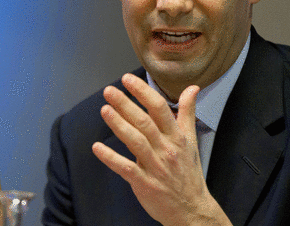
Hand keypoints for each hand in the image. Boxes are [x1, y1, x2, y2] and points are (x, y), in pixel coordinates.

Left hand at [91, 73, 230, 225]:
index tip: (127, 79)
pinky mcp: (144, 183)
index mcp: (176, 136)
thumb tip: (192, 88)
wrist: (192, 209)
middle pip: (144, 122)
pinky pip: (126, 168)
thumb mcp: (191, 139)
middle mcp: (166, 149)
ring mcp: (155, 166)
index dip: (143, 92)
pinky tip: (97, 148)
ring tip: (104, 110)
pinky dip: (111, 158)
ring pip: (135, 142)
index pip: (159, 108)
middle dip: (125, 104)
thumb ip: (187, 112)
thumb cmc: (188, 171)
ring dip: (118, 125)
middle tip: (109, 91)